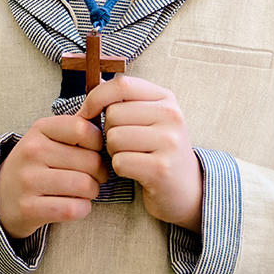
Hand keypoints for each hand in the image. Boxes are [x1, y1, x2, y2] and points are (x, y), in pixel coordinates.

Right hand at [0, 115, 109, 239]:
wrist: (0, 196)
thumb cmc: (35, 164)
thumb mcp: (48, 138)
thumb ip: (75, 127)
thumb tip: (104, 113)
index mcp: (40, 129)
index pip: (83, 129)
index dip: (98, 143)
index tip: (93, 152)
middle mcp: (32, 151)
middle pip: (91, 161)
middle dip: (100, 173)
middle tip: (94, 177)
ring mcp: (28, 180)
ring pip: (85, 185)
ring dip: (93, 192)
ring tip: (85, 191)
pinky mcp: (29, 208)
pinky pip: (73, 209)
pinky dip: (82, 209)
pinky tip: (75, 205)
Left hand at [79, 75, 203, 230]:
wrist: (187, 188)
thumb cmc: (158, 150)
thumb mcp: (150, 117)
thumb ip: (126, 100)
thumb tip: (96, 85)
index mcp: (166, 98)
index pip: (123, 85)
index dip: (97, 97)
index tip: (87, 112)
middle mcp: (171, 116)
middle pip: (113, 114)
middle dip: (109, 131)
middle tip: (125, 143)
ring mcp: (169, 142)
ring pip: (114, 138)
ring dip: (114, 151)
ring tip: (131, 156)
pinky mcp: (161, 168)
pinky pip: (120, 162)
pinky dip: (120, 168)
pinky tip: (135, 170)